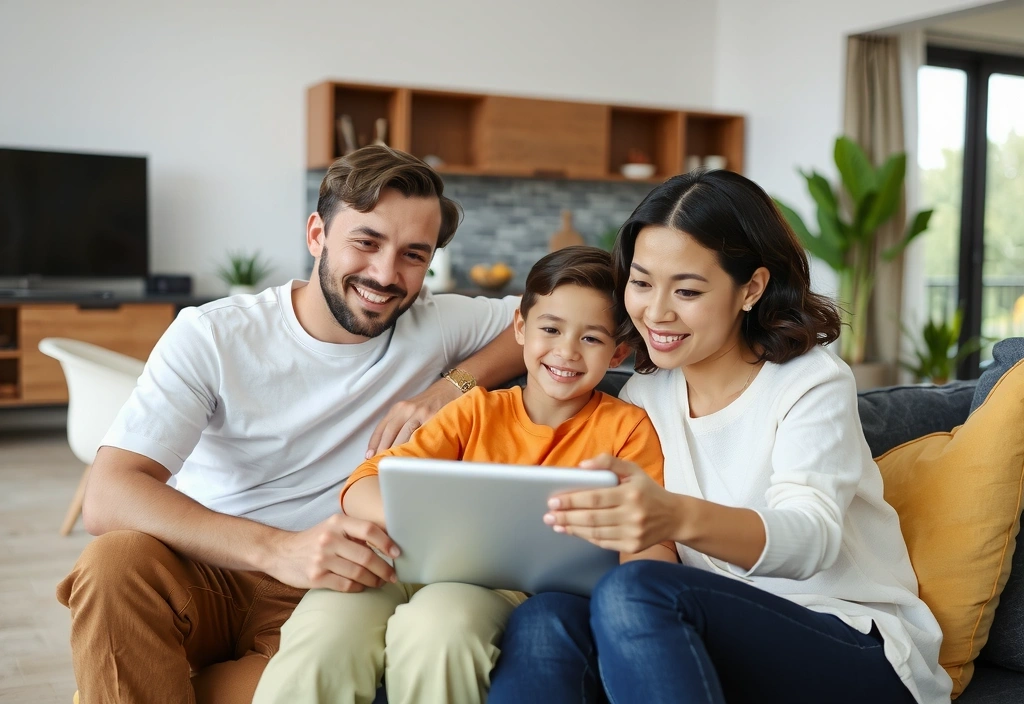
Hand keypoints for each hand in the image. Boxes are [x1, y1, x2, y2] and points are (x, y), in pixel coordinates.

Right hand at [264, 514, 399, 591]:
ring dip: (374, 580)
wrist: (280, 552)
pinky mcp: (316, 577)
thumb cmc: (315, 540)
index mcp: (337, 522)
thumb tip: (388, 544)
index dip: (387, 543)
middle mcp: (330, 539)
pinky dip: (359, 587)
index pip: (369, 530)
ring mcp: (322, 559)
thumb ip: (355, 532)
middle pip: (366, 556)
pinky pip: (346, 585)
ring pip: (358, 573)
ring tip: (380, 582)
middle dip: (384, 569)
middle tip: (393, 576)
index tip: (397, 554)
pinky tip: (363, 586)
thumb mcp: (333, 527)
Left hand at [365, 378, 460, 457]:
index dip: (373, 443)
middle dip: (383, 449)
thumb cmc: (429, 404)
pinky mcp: (433, 417)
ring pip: (404, 434)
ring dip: (398, 450)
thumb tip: (386, 448)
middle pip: (390, 431)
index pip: (381, 427)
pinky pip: (422, 435)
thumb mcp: (410, 410)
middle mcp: (407, 409)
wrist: (450, 390)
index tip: (368, 457)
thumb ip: (399, 425)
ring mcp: (420, 412)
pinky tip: (413, 455)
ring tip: (393, 465)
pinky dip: (416, 446)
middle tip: (379, 464)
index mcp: (398, 408)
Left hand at [544, 453, 683, 553]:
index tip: (554, 501)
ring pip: (595, 532)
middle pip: (592, 518)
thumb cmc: (648, 490)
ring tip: (556, 524)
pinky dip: (586, 537)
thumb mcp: (633, 470)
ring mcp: (633, 533)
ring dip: (572, 529)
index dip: (572, 500)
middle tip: (548, 515)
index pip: (595, 498)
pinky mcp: (633, 546)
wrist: (674, 516)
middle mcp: (632, 515)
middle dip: (566, 517)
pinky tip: (574, 531)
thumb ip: (608, 462)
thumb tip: (583, 465)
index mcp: (630, 493)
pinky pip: (603, 542)